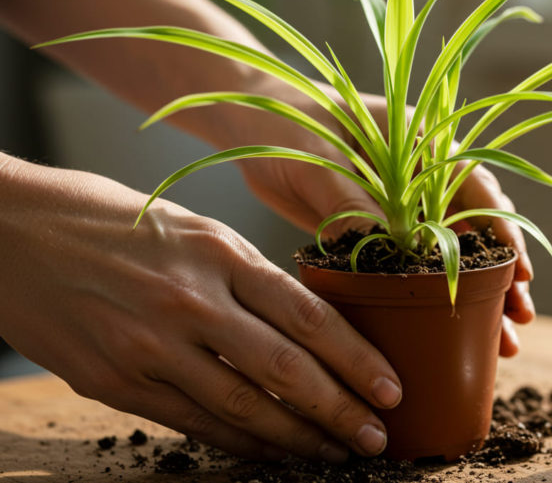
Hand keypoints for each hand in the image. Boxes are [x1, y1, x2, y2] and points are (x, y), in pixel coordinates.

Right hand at [0, 156, 401, 460]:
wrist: (9, 232)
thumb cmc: (108, 220)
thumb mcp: (190, 227)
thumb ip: (244, 274)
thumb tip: (303, 323)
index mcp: (219, 251)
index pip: (307, 314)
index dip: (357, 358)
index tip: (391, 388)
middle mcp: (191, 299)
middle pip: (286, 367)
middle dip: (340, 408)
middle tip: (378, 437)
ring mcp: (150, 345)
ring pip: (244, 404)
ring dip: (297, 437)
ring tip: (335, 454)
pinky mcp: (114, 381)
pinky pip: (193, 421)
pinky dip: (240, 442)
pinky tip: (272, 453)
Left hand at [216, 78, 534, 356]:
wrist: (250, 126)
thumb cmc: (283, 123)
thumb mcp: (316, 157)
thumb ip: (351, 197)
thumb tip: (387, 244)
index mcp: (421, 140)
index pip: (476, 185)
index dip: (502, 227)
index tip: (517, 266)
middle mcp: (424, 174)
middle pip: (479, 225)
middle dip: (504, 270)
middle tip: (520, 314)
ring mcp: (406, 204)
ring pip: (456, 252)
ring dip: (480, 292)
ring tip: (504, 338)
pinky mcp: (383, 229)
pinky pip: (419, 264)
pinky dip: (437, 294)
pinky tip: (457, 328)